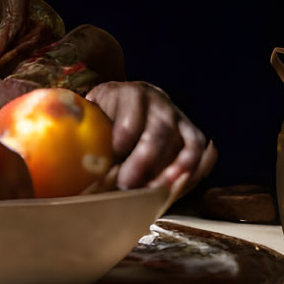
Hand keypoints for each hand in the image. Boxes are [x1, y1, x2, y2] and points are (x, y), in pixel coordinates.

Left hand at [85, 81, 216, 195]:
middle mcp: (158, 102)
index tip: (113, 155)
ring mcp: (179, 117)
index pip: (130, 114)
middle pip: (158, 132)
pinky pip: (201, 152)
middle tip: (127, 183)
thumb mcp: (91, 117)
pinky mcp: (193, 133)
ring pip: (185, 143)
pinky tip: (178, 184)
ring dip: (171, 170)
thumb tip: (81, 158)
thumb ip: (87, 131)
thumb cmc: (103, 119)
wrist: (125, 107)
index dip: (123, 135)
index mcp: (128, 94)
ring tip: (154, 190)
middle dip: (144, 160)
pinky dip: (194, 169)